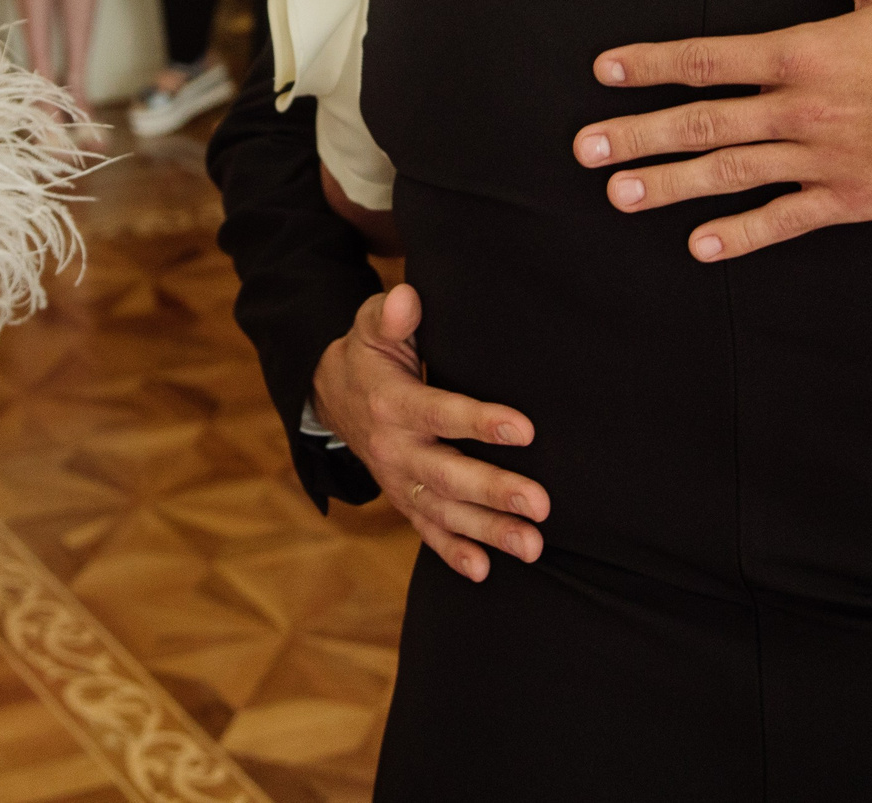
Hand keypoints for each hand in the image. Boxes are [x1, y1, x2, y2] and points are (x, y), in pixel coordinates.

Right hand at [311, 283, 547, 582]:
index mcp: (392, 402)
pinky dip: (451, 552)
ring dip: (488, 531)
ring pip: (444, 510)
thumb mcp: (370, 326)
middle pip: (447, 474)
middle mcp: (394, 447)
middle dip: (494, 491)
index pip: (440, 413)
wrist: (330, 395)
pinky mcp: (402, 498)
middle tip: (540, 504)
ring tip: (532, 545)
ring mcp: (398, 479)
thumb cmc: (368, 353)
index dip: (481, 421)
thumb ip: (391, 315)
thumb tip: (408, 299)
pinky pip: (426, 529)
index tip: (524, 428)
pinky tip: (483, 571)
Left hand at [571, 0, 871, 261]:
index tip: (604, 71)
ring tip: (619, 194)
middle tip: (584, 148)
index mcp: (806, 52)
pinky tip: (700, 245)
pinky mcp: (853, 198)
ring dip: (671, 185)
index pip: (709, 58)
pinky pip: (786, 219)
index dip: (651, 64)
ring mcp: (826, 159)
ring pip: (732, 174)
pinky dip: (742, 234)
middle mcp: (805, 109)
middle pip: (704, 123)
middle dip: (639, 135)